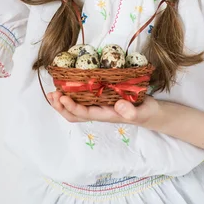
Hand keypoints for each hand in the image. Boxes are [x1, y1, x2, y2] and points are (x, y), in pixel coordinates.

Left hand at [46, 90, 161, 126]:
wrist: (150, 113)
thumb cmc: (145, 111)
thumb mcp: (142, 111)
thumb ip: (131, 111)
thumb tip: (118, 106)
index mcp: (106, 115)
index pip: (85, 113)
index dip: (72, 106)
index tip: (62, 97)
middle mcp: (99, 112)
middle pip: (75, 115)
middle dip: (61, 107)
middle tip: (52, 95)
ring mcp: (99, 107)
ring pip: (76, 109)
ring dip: (62, 103)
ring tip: (52, 93)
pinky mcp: (101, 100)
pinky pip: (82, 101)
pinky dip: (71, 96)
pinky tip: (66, 88)